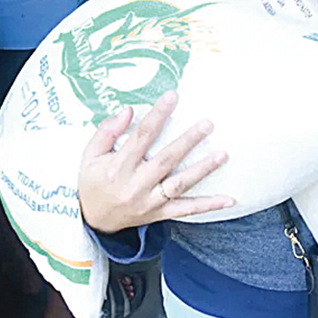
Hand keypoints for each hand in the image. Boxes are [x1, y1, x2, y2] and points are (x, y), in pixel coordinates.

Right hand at [78, 92, 232, 233]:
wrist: (92, 221)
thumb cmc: (93, 182)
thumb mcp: (89, 155)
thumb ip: (107, 131)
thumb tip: (129, 110)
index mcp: (118, 167)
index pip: (141, 136)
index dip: (158, 115)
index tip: (173, 97)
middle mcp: (136, 185)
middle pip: (166, 160)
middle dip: (187, 141)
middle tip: (207, 123)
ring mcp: (150, 201)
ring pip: (179, 184)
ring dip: (203, 169)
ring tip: (222, 154)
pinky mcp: (160, 214)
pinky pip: (186, 210)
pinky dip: (208, 205)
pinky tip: (228, 199)